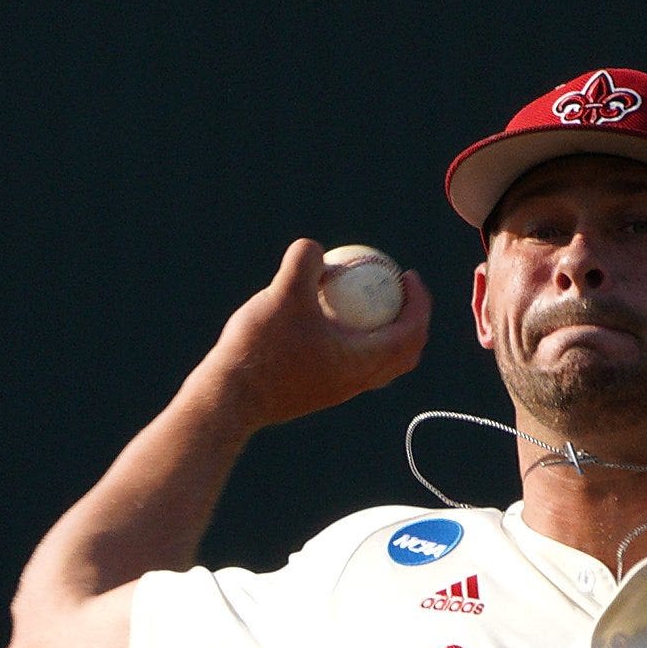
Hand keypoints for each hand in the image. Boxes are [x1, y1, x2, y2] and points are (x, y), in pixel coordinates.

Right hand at [177, 231, 431, 433]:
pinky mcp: (314, 394)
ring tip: (364, 303)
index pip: (411, 332)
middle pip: (402, 354)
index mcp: (362, 362)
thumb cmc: (259, 350)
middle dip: (410, 320)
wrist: (227, 400)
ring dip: (381, 333)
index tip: (407, 275)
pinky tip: (321, 318)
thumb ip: (305, 262)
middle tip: (398, 291)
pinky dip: (351, 341)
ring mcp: (335, 392)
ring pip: (376, 363)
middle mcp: (355, 383)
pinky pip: (348, 364)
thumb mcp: (283, 294)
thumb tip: (315, 247)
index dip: (419, 301)